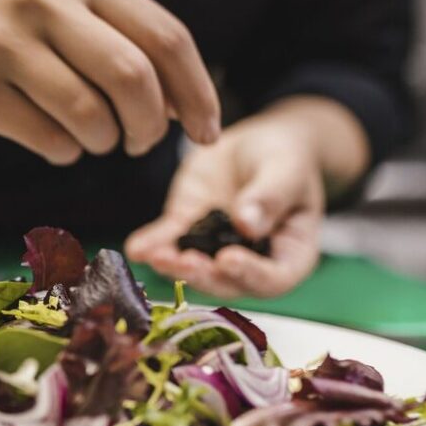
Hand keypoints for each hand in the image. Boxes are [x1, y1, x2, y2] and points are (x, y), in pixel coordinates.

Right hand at [0, 0, 220, 163]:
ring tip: (93, 140)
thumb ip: (125, 43)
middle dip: (151, 127)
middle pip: (134, 78)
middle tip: (142, 144)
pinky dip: (64, 153)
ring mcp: (3, 43)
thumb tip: (187, 107)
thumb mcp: (65, 9)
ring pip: (89, 116)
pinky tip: (56, 143)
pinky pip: (46, 140)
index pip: (166, 37)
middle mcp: (44, 2)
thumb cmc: (9, 30)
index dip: (197, 92)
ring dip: (104, 144)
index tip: (208, 131)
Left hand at [125, 107, 328, 297]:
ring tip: (154, 255)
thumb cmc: (286, 158)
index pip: (273, 278)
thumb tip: (246, 224)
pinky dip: (152, 245)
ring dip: (173, 265)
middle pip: (227, 281)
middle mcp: (251, 262)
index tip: (228, 259)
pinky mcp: (188, 229)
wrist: (257, 144)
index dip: (250, 274)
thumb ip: (270, 196)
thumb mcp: (287, 170)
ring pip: (195, 266)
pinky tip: (136, 248)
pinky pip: (169, 241)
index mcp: (289, 255)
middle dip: (202, 274)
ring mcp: (216, 249)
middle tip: (182, 261)